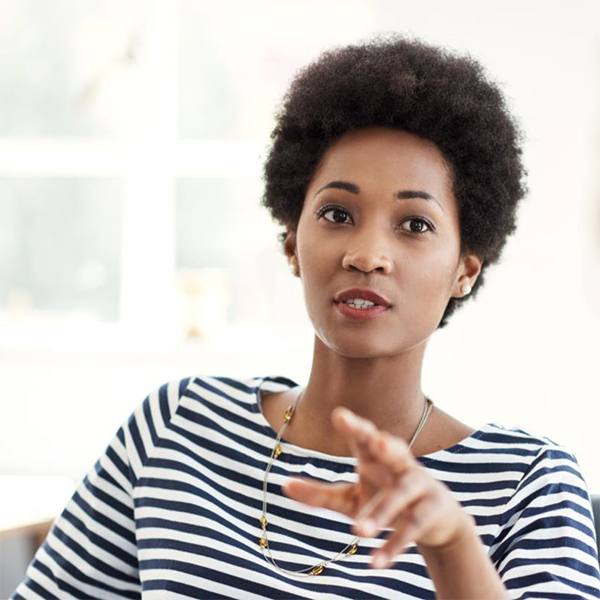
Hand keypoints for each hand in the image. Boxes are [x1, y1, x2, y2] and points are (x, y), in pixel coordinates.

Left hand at [282, 407, 475, 568]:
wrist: (436, 520)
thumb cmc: (383, 497)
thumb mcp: (350, 498)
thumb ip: (319, 493)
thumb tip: (284, 484)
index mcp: (376, 457)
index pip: (365, 437)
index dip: (354, 426)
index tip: (339, 414)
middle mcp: (400, 465)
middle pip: (395, 450)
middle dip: (387, 445)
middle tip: (376, 441)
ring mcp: (419, 486)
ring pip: (401, 495)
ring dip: (382, 512)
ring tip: (358, 530)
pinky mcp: (432, 511)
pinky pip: (413, 527)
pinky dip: (394, 545)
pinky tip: (376, 563)